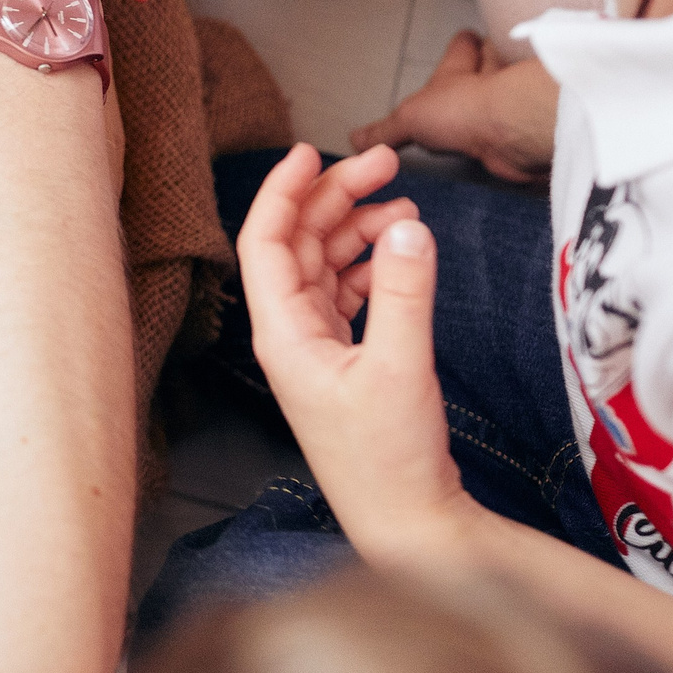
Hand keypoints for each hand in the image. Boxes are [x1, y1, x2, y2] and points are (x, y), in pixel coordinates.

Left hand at [238, 142, 476, 566]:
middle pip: (301, 243)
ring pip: (327, 264)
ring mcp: (316, 348)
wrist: (407, 522)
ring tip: (405, 202)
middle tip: (384, 162)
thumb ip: (403, 291)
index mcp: (282, 333)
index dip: (283, 191)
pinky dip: (372, 263)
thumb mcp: (400, 366)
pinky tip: (402, 247)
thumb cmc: (390, 457)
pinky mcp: (345, 360)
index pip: (266, 242)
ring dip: (359, 228)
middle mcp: (290, 335)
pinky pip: (348, 292)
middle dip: (337, 196)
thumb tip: (406, 225)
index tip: (311, 150)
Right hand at [351, 33, 556, 180]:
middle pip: (494, 61)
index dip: (464, 43)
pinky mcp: (524, 133)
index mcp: (458, 70)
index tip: (465, 39)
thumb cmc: (463, 110)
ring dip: (505, 99)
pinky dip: (513, 136)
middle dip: (490, 63)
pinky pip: (517, 131)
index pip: (463, 45)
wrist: (511, 134)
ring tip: (495, 111)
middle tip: (484, 71)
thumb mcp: (409, 119)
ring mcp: (512, 106)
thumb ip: (385, 131)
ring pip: (511, 92)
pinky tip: (506, 146)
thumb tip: (355, 140)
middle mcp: (490, 82)